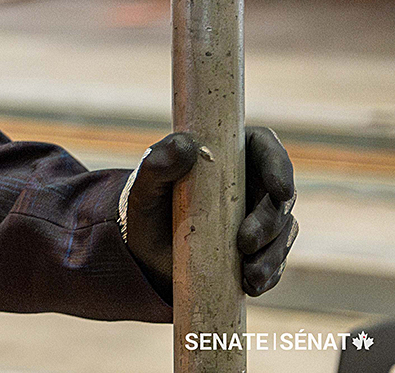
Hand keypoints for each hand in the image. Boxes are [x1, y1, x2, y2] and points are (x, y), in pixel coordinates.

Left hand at [120, 127, 297, 297]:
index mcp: (228, 155)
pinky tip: (251, 284)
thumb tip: (185, 145)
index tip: (279, 190)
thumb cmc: (148, 207)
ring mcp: (258, 216)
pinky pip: (277, 259)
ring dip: (272, 253)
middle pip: (281, 195)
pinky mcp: (260, 248)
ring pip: (284, 230)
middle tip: (246, 242)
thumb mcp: (145, 187)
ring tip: (249, 274)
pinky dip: (269, 273)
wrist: (146, 252)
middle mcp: (250, 182)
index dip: (279, 166)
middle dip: (271, 221)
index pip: (265, 147)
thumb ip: (158, 164)